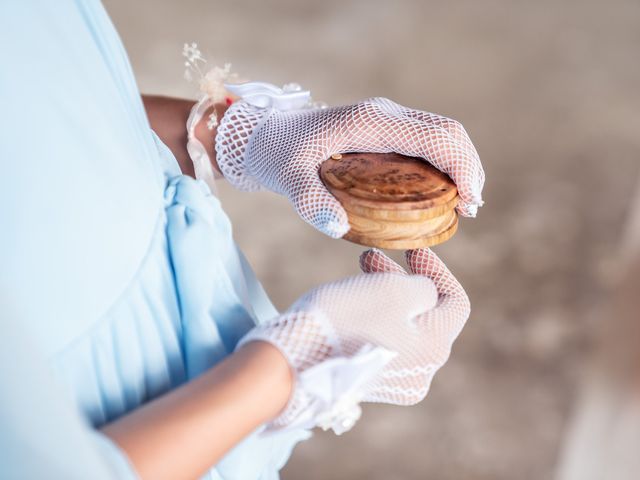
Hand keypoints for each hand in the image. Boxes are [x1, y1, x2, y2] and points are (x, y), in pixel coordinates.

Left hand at [216, 97, 483, 236]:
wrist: (264, 135)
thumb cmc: (276, 154)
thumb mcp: (286, 177)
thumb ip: (309, 201)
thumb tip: (338, 228)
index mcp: (370, 122)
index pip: (435, 137)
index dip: (461, 167)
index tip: (468, 204)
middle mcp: (385, 115)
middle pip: (447, 132)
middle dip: (469, 167)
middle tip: (470, 209)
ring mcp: (386, 120)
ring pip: (441, 134)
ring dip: (460, 165)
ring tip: (463, 204)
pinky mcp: (383, 130)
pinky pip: (425, 142)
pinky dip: (443, 164)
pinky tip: (440, 192)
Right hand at [238, 247, 469, 431]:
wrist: (293, 362)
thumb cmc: (348, 320)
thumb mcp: (394, 290)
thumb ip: (422, 288)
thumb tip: (424, 295)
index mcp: (435, 347)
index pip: (455, 302)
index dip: (438, 270)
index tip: (411, 249)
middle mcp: (421, 372)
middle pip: (426, 316)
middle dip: (403, 280)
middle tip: (373, 256)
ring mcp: (393, 382)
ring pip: (401, 329)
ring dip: (386, 298)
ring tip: (357, 275)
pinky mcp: (366, 383)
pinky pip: (381, 345)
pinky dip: (373, 320)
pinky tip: (350, 304)